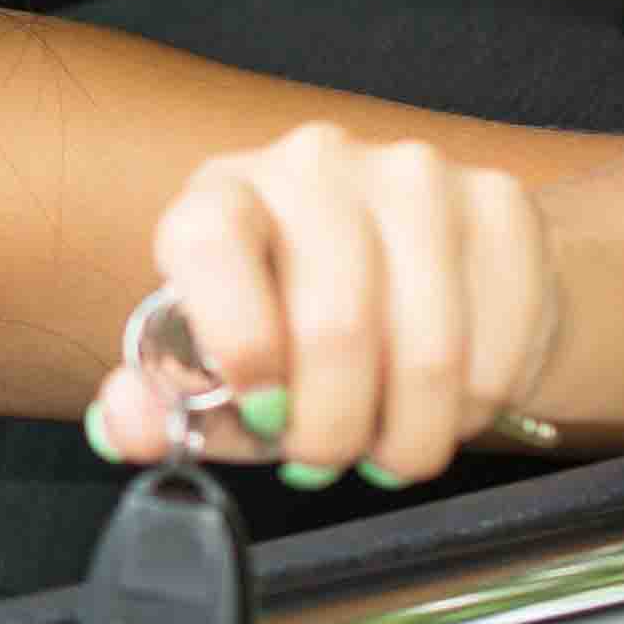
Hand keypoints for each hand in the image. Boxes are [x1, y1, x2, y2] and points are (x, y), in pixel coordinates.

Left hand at [84, 122, 561, 489]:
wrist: (427, 273)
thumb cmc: (301, 323)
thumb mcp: (220, 366)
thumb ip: (164, 403)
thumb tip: (124, 424)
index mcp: (223, 194)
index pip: (209, 242)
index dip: (237, 343)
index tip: (260, 413)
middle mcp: (315, 164)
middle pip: (336, 324)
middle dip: (331, 429)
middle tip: (325, 458)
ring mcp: (415, 176)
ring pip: (429, 352)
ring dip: (406, 435)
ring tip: (386, 443)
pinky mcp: (499, 206)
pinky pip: (495, 350)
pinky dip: (469, 411)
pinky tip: (441, 404)